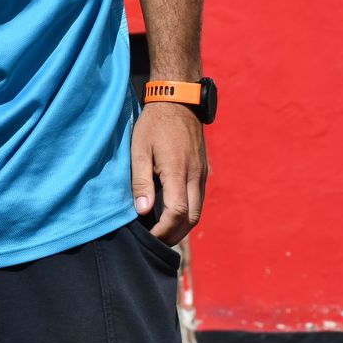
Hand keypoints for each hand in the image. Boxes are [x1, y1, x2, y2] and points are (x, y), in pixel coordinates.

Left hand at [131, 102, 207, 245]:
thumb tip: (143, 212)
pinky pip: (198, 199)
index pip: (177, 213)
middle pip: (192, 218)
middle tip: (155, 242)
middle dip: (174, 235)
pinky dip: (187, 213)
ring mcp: (202, 174)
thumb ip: (141, 181)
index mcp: (178, 171)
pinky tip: (171, 214)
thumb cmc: (153, 124)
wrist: (178, 101)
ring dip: (182, 226)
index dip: (164, 230)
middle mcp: (195, 176)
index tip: (149, 237)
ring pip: (198, 211)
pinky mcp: (202, 171)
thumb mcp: (139, 149)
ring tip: (162, 232)